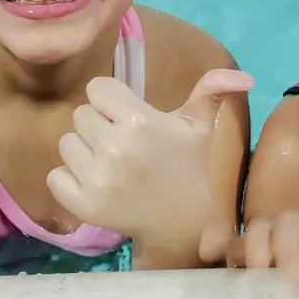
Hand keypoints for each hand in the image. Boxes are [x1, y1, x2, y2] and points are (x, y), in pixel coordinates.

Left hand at [46, 68, 252, 249]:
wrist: (185, 223)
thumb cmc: (190, 166)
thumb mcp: (201, 126)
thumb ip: (213, 91)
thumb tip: (243, 75)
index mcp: (141, 123)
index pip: (97, 89)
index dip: (111, 99)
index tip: (126, 114)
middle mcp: (115, 149)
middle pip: (81, 115)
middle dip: (99, 124)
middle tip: (122, 142)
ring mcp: (97, 180)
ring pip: (66, 143)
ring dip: (84, 150)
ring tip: (110, 162)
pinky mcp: (84, 206)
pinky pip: (55, 176)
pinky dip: (70, 179)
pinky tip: (96, 182)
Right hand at [217, 209, 298, 285]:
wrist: (295, 223)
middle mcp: (288, 225)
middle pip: (286, 236)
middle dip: (288, 256)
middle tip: (294, 281)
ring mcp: (262, 234)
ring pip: (253, 238)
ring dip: (252, 251)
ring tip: (257, 272)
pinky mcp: (241, 248)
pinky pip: (227, 243)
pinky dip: (218, 241)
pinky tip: (212, 249)